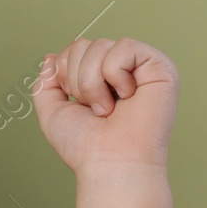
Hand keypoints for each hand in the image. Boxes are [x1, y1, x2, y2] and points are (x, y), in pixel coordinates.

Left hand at [29, 37, 177, 175]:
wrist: (109, 163)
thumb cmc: (86, 145)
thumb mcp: (52, 111)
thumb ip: (46, 83)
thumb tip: (50, 57)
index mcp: (99, 78)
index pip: (73, 49)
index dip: (63, 73)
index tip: (76, 102)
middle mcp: (120, 70)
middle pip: (82, 44)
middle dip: (76, 79)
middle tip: (93, 108)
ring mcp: (140, 67)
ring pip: (100, 45)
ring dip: (92, 83)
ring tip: (107, 107)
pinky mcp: (160, 66)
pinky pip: (124, 47)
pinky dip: (115, 75)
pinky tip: (126, 97)